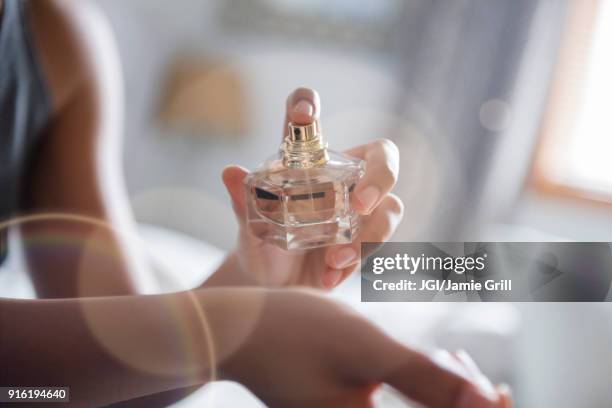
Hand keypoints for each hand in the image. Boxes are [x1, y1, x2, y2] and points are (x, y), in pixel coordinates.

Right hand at [206, 287, 511, 406]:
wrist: (238, 330)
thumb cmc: (295, 332)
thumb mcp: (367, 350)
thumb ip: (427, 381)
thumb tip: (488, 402)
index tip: (501, 391)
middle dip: (465, 404)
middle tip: (469, 366)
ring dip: (445, 396)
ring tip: (452, 359)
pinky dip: (422, 391)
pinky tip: (429, 364)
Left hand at [220, 87, 402, 288]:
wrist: (271, 288)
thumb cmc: (262, 247)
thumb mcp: (250, 228)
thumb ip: (243, 202)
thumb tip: (230, 172)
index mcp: (306, 163)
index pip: (309, 121)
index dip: (308, 102)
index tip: (303, 113)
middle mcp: (340, 180)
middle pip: (383, 157)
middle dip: (381, 176)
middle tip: (360, 205)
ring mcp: (358, 212)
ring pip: (390, 207)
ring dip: (368, 236)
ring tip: (335, 260)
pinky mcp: (365, 243)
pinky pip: (377, 246)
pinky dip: (355, 263)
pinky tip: (329, 278)